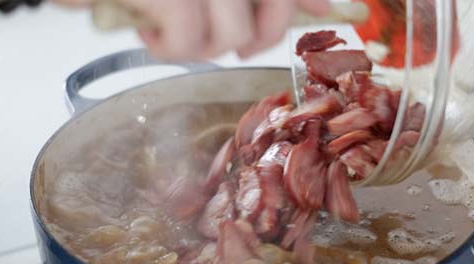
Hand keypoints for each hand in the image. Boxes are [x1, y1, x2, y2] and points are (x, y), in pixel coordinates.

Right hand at [130, 0, 330, 60]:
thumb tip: (323, 6)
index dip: (306, 4)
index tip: (325, 14)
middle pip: (270, 22)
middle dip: (247, 42)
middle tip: (216, 37)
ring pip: (231, 38)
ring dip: (199, 46)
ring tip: (171, 28)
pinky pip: (190, 45)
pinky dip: (167, 50)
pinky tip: (148, 31)